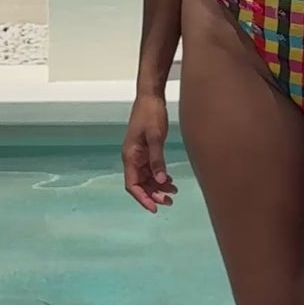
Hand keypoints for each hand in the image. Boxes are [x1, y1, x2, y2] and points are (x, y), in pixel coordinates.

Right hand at [122, 90, 176, 212]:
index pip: (132, 185)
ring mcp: (139, 154)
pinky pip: (151, 169)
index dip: (142, 198)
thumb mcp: (156, 137)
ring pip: (146, 178)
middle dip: (153, 195)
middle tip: (169, 201)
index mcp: (130, 156)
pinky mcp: (146, 150)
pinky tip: (171, 181)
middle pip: (140, 184)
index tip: (154, 208)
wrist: (151, 96)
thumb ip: (157, 160)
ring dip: (158, 187)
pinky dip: (160, 177)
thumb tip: (159, 182)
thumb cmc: (150, 114)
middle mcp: (132, 158)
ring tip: (173, 193)